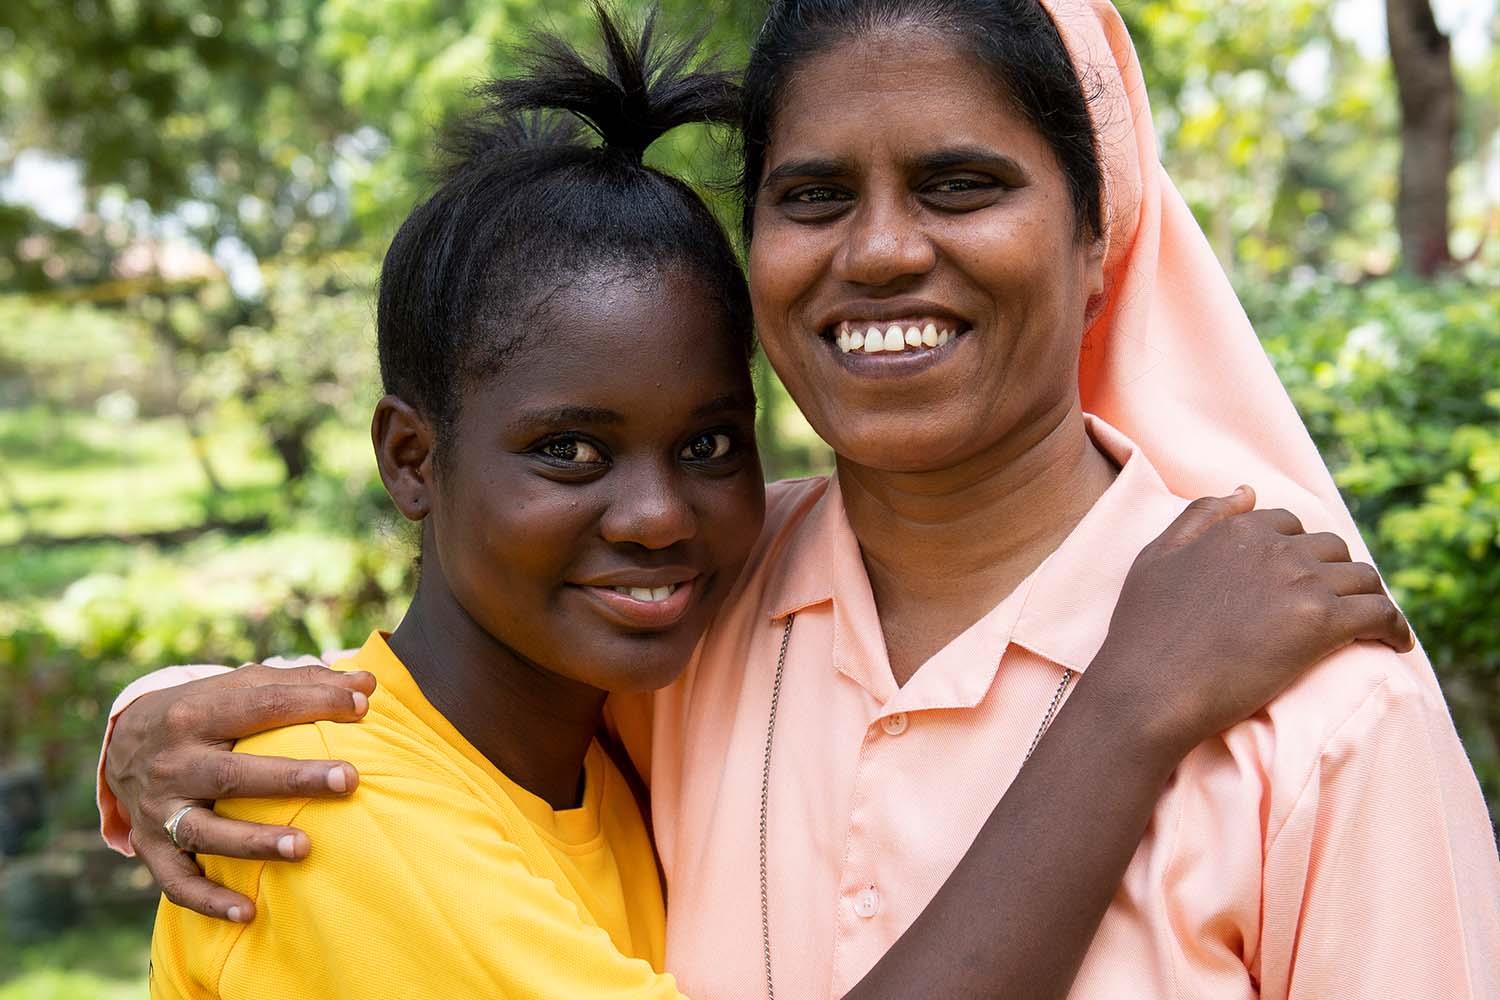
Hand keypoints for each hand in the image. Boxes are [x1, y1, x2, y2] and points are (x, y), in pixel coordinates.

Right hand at [106, 663, 376, 921]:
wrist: (123, 744)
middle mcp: (174, 762)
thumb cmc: (205, 712)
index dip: (313, 703)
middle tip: (348, 780)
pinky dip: (209, 899)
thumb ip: (301, 684)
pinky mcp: (151, 848)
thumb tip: (366, 684)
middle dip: (292, 778)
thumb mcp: (239, 687)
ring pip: (205, 831)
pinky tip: (249, 912)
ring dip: (254, 842)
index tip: (362, 706)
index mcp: (196, 713)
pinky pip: (177, 882)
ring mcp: (158, 810)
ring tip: (304, 847)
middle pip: (234, 774)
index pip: (259, 705)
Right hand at [1093, 486, 1412, 759]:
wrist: (1148, 690)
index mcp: (1236, 530)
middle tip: (1332, 606)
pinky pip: (1381, 614)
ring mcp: (1300, 583)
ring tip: (1368, 624)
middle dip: (1334, 572)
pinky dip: (1395, 628)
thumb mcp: (1155, 558)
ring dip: (1368, 597)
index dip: (1295, 552)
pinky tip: (1395, 644)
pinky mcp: (1322, 623)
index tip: (1297, 580)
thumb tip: (1249, 490)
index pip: (1287, 524)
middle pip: (1330, 548)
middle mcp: (1273, 547)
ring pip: (1362, 577)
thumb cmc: (1143, 632)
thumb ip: (1201, 518)